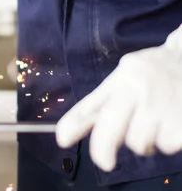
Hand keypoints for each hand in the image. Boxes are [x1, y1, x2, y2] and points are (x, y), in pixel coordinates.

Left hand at [56, 25, 181, 171]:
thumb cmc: (154, 72)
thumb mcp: (127, 76)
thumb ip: (103, 101)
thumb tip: (69, 130)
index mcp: (124, 78)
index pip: (95, 103)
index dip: (75, 123)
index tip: (62, 139)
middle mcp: (140, 90)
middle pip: (112, 126)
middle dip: (103, 147)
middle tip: (105, 161)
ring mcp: (162, 106)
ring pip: (140, 143)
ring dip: (146, 140)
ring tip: (155, 121)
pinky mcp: (180, 123)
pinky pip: (166, 145)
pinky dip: (168, 140)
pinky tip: (171, 121)